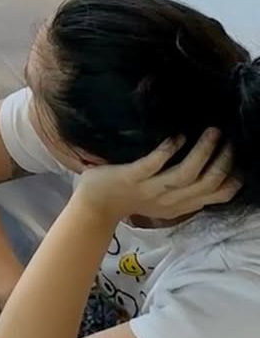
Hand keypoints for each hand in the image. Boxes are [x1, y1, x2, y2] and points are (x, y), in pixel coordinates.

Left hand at [73, 129, 239, 225]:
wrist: (95, 204)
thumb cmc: (130, 196)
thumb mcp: (164, 200)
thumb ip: (183, 189)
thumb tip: (206, 166)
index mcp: (181, 205)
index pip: (217, 196)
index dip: (233, 178)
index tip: (242, 160)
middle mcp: (170, 200)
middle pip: (207, 183)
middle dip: (223, 160)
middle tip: (229, 137)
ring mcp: (150, 189)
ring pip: (185, 174)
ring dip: (201, 152)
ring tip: (212, 132)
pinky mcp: (131, 178)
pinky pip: (153, 164)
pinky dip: (167, 151)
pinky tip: (176, 136)